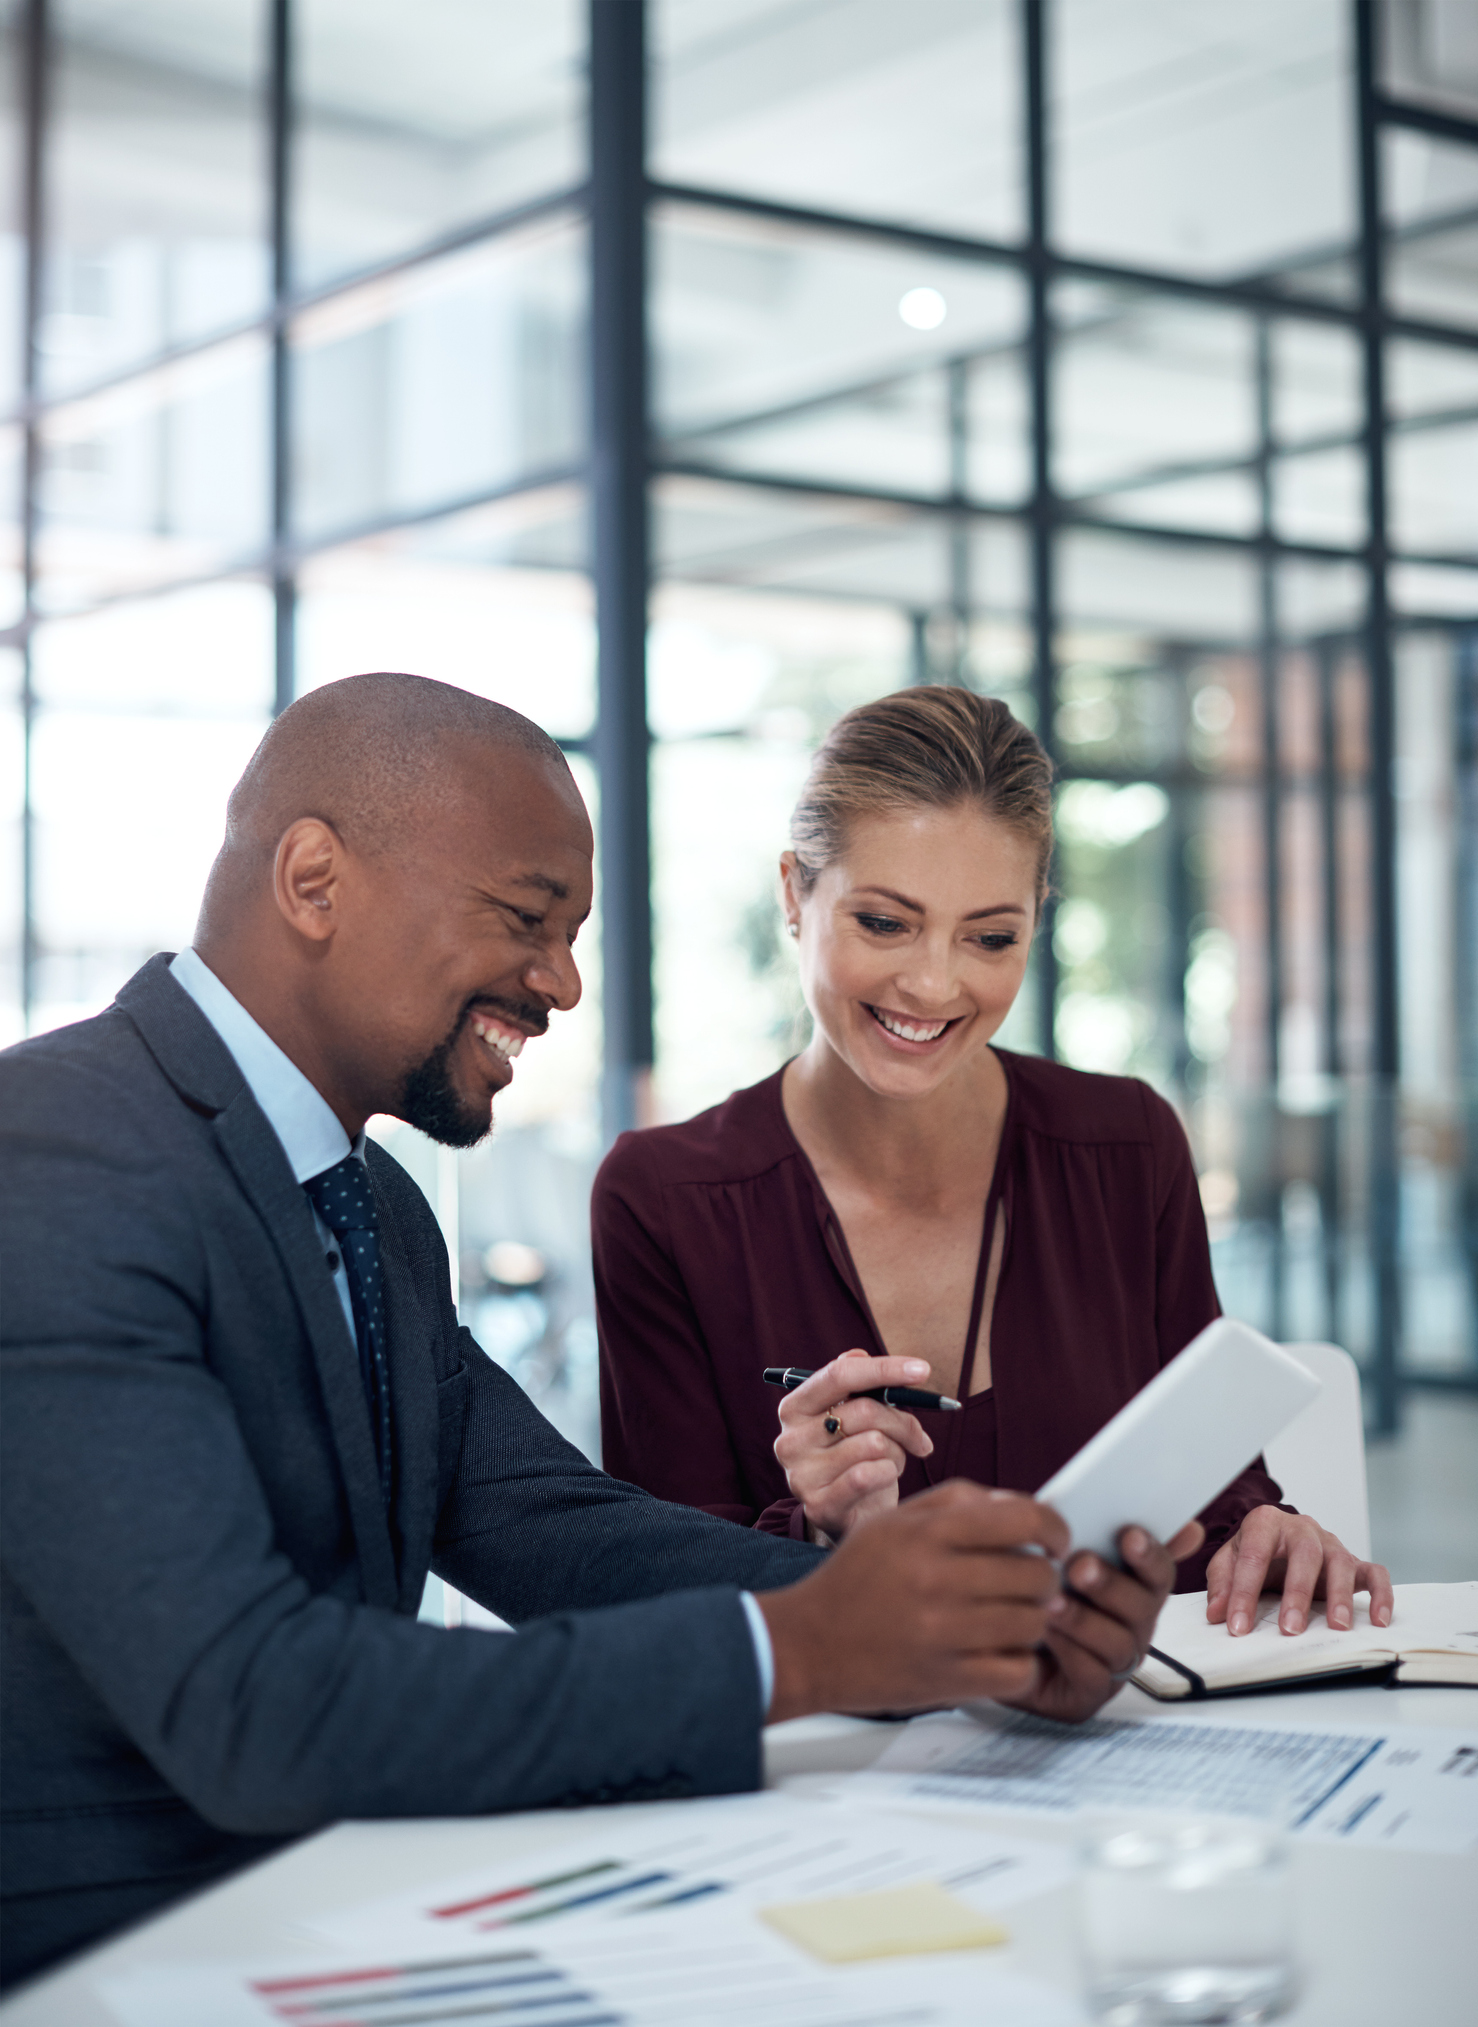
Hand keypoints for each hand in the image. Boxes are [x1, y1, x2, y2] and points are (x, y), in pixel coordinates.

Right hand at [756, 1479, 1067, 1720]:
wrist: (808, 1644)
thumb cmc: (855, 1578)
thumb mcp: (895, 1521)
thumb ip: (959, 1502)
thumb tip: (1023, 1504)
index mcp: (927, 1534)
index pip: (1023, 1520)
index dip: (1054, 1529)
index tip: (1056, 1541)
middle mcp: (937, 1580)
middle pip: (1037, 1576)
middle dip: (1044, 1579)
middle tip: (1031, 1584)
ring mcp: (943, 1634)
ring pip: (1034, 1624)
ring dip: (1033, 1621)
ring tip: (1012, 1617)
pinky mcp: (947, 1680)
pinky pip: (1019, 1670)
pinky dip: (1020, 1663)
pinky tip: (1001, 1651)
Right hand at [773, 1350, 935, 1542]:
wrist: (850, 1514)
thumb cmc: (856, 1455)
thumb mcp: (855, 1416)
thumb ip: (856, 1384)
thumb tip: (858, 1353)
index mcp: (795, 1407)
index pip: (840, 1374)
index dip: (884, 1368)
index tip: (922, 1370)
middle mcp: (789, 1439)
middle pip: (864, 1410)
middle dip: (902, 1421)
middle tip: (919, 1437)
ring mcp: (800, 1475)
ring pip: (874, 1444)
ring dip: (895, 1453)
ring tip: (888, 1463)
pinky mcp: (818, 1506)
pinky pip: (871, 1475)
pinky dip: (889, 1474)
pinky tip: (884, 1479)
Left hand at [1000, 1520, 1204, 1724]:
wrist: (985, 1642)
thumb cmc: (1027, 1588)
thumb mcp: (1051, 1549)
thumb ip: (1089, 1525)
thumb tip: (1159, 1514)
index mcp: (1130, 1587)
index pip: (1158, 1571)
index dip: (1151, 1554)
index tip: (1129, 1535)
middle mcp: (1131, 1626)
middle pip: (1143, 1607)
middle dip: (1112, 1584)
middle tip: (1080, 1566)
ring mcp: (1113, 1663)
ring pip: (1120, 1644)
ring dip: (1086, 1619)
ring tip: (1052, 1601)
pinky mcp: (1088, 1696)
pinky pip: (1093, 1676)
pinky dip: (1070, 1651)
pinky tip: (1045, 1632)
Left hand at [1206, 1506, 1392, 1635]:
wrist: (1277, 1537)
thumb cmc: (1255, 1550)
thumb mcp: (1228, 1561)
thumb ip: (1221, 1584)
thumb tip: (1218, 1613)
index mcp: (1266, 1523)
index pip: (1254, 1555)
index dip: (1243, 1592)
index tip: (1238, 1625)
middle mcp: (1302, 1528)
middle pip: (1305, 1554)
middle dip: (1298, 1593)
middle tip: (1291, 1628)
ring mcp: (1331, 1543)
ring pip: (1341, 1562)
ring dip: (1340, 1595)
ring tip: (1337, 1626)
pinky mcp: (1354, 1561)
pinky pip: (1375, 1573)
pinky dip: (1382, 1594)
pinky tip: (1379, 1620)